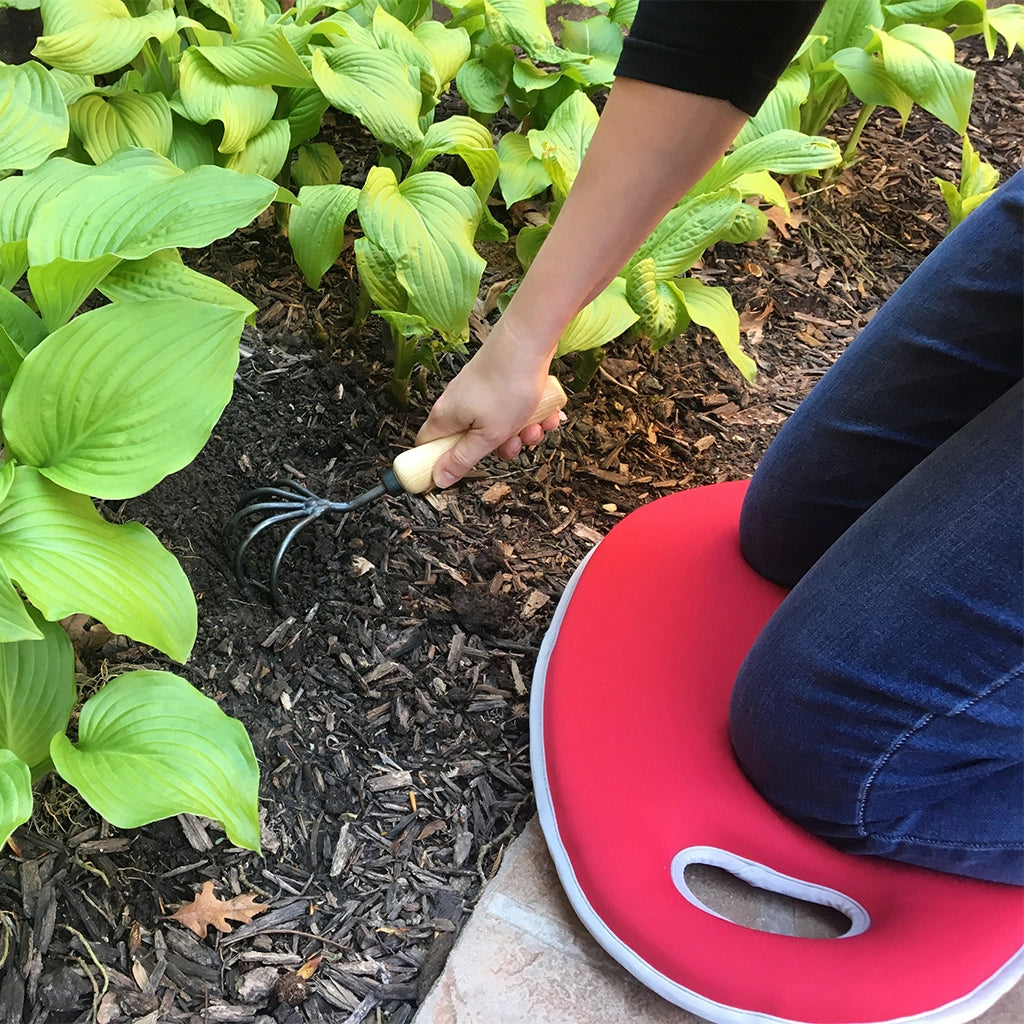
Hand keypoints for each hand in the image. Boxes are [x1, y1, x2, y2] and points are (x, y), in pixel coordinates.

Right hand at [416, 324, 561, 487]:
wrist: (529, 341)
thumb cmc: (507, 385)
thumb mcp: (487, 435)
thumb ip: (463, 459)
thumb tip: (438, 479)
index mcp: (446, 417)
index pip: (428, 446)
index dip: (440, 462)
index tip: (460, 471)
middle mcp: (458, 403)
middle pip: (472, 441)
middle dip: (499, 447)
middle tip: (513, 443)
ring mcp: (479, 392)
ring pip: (497, 426)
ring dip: (520, 432)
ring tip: (535, 424)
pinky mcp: (499, 383)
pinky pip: (512, 409)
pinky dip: (529, 414)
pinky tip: (544, 413)